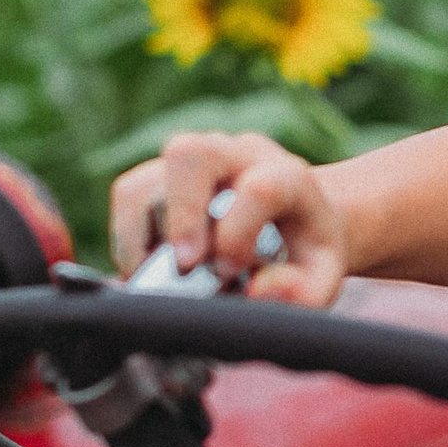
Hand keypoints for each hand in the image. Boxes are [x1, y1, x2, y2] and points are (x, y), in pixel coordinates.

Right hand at [108, 130, 351, 308]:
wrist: (293, 223)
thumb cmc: (304, 254)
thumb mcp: (321, 278)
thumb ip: (302, 291)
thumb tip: (258, 290)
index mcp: (287, 175)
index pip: (260, 188)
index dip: (238, 234)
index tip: (231, 272)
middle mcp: (236, 156)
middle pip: (190, 154)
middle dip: (180, 215)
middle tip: (185, 266)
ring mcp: (193, 163)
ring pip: (144, 182)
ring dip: (143, 239)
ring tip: (165, 280)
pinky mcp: (160, 176)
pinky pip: (126, 198)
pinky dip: (128, 242)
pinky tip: (154, 271)